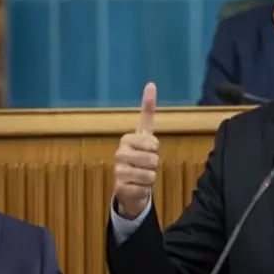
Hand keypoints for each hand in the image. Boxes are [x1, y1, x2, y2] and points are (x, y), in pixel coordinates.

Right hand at [114, 82, 159, 218]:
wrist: (130, 186)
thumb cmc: (140, 158)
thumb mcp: (146, 135)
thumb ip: (147, 111)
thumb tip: (151, 83)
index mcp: (126, 139)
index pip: (153, 143)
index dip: (155, 149)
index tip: (148, 149)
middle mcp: (119, 153)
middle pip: (153, 159)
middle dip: (154, 165)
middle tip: (145, 166)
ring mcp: (118, 170)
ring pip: (150, 174)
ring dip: (150, 178)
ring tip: (141, 176)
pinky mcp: (119, 187)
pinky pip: (145, 188)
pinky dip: (145, 190)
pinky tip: (136, 187)